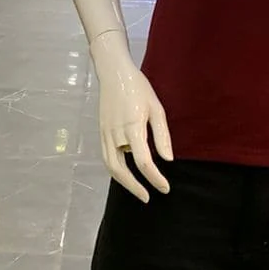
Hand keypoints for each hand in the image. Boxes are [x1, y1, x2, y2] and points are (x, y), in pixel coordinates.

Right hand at [91, 32, 172, 202]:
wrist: (113, 72)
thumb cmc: (138, 87)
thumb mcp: (156, 108)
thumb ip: (162, 135)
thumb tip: (167, 159)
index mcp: (132, 128)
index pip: (143, 162)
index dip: (155, 178)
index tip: (165, 188)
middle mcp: (115, 135)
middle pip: (120, 170)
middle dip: (134, 187)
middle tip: (148, 197)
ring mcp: (105, 134)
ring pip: (110, 166)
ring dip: (123, 182)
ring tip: (137, 190)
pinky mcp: (101, 131)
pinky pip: (107, 157)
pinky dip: (115, 169)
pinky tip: (126, 172)